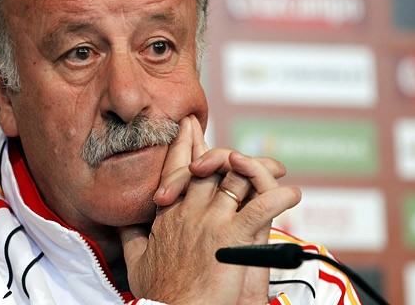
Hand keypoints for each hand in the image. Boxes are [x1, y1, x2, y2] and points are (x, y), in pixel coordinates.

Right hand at [119, 116, 300, 303]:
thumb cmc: (155, 293)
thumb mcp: (136, 261)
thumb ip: (131, 238)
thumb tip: (122, 226)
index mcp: (168, 215)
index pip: (176, 170)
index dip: (184, 146)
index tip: (190, 126)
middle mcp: (188, 210)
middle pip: (209, 167)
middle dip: (225, 152)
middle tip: (242, 150)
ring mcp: (210, 220)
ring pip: (236, 179)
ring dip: (258, 170)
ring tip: (275, 168)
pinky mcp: (232, 236)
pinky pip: (261, 206)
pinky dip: (279, 197)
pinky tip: (292, 195)